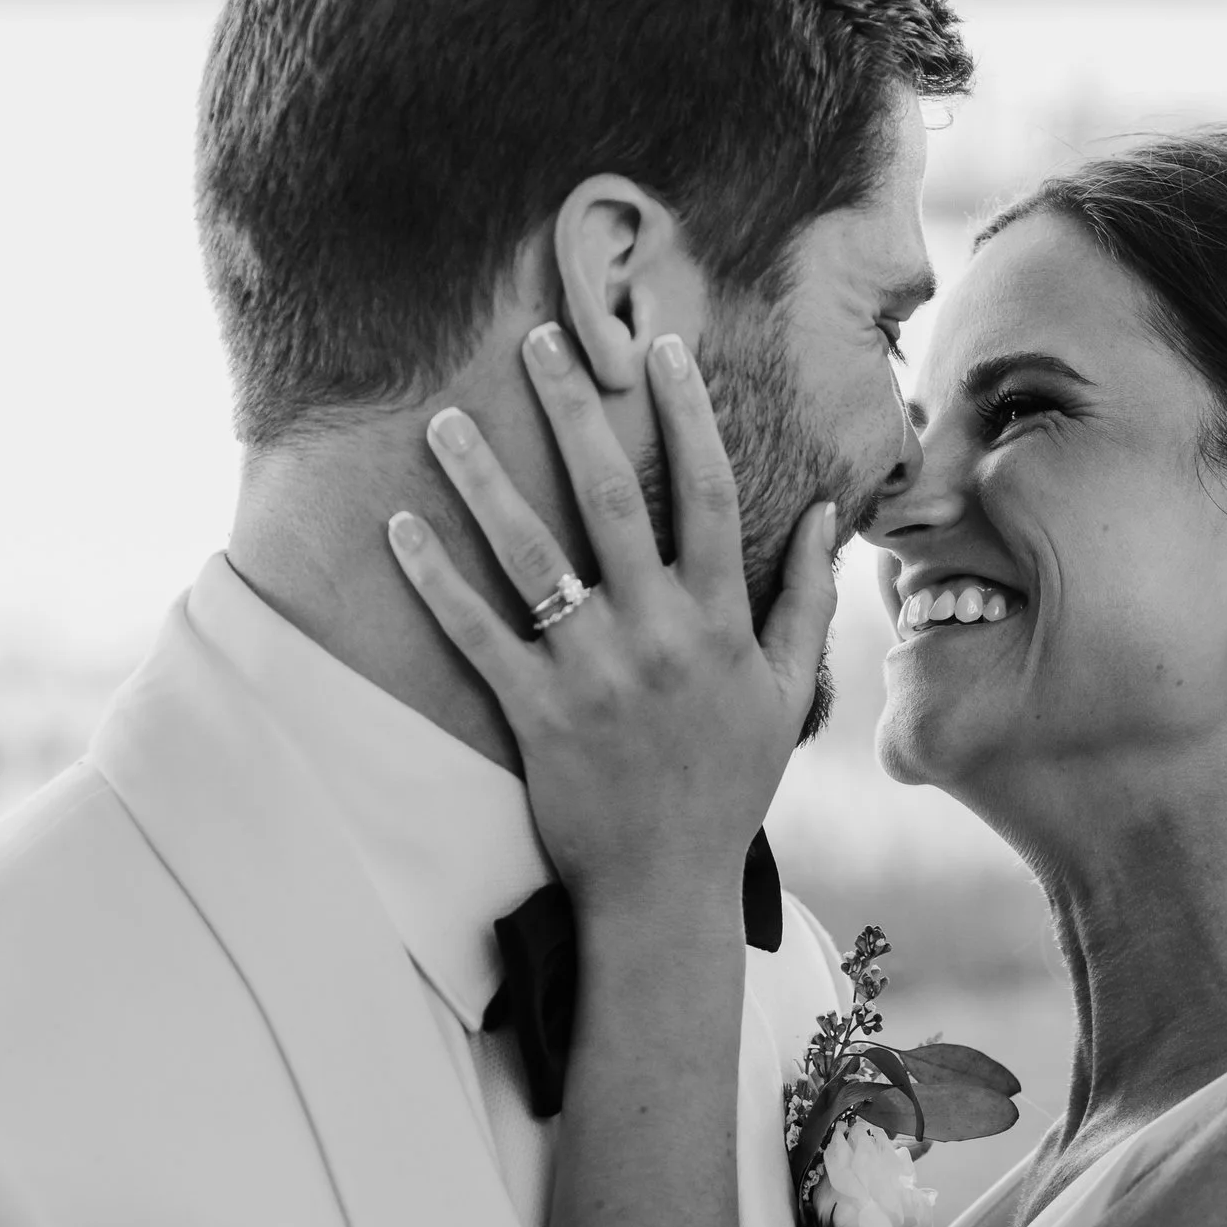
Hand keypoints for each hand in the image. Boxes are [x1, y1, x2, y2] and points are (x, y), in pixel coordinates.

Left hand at [386, 325, 837, 924]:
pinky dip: (436, 582)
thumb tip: (826, 512)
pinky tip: (400, 528)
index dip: (686, 415)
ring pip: (532, 557)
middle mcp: (658, 635)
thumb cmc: (727, 786)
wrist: (666, 887)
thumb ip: (803, 601)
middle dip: (574, 411)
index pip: (707, 493)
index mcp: (719, 622)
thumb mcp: (788, 694)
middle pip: (610, 499)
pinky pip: (478, 636)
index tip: (661, 348)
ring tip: (443, 418)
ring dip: (483, 481)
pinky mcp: (537, 716)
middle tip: (539, 339)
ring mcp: (593, 674)